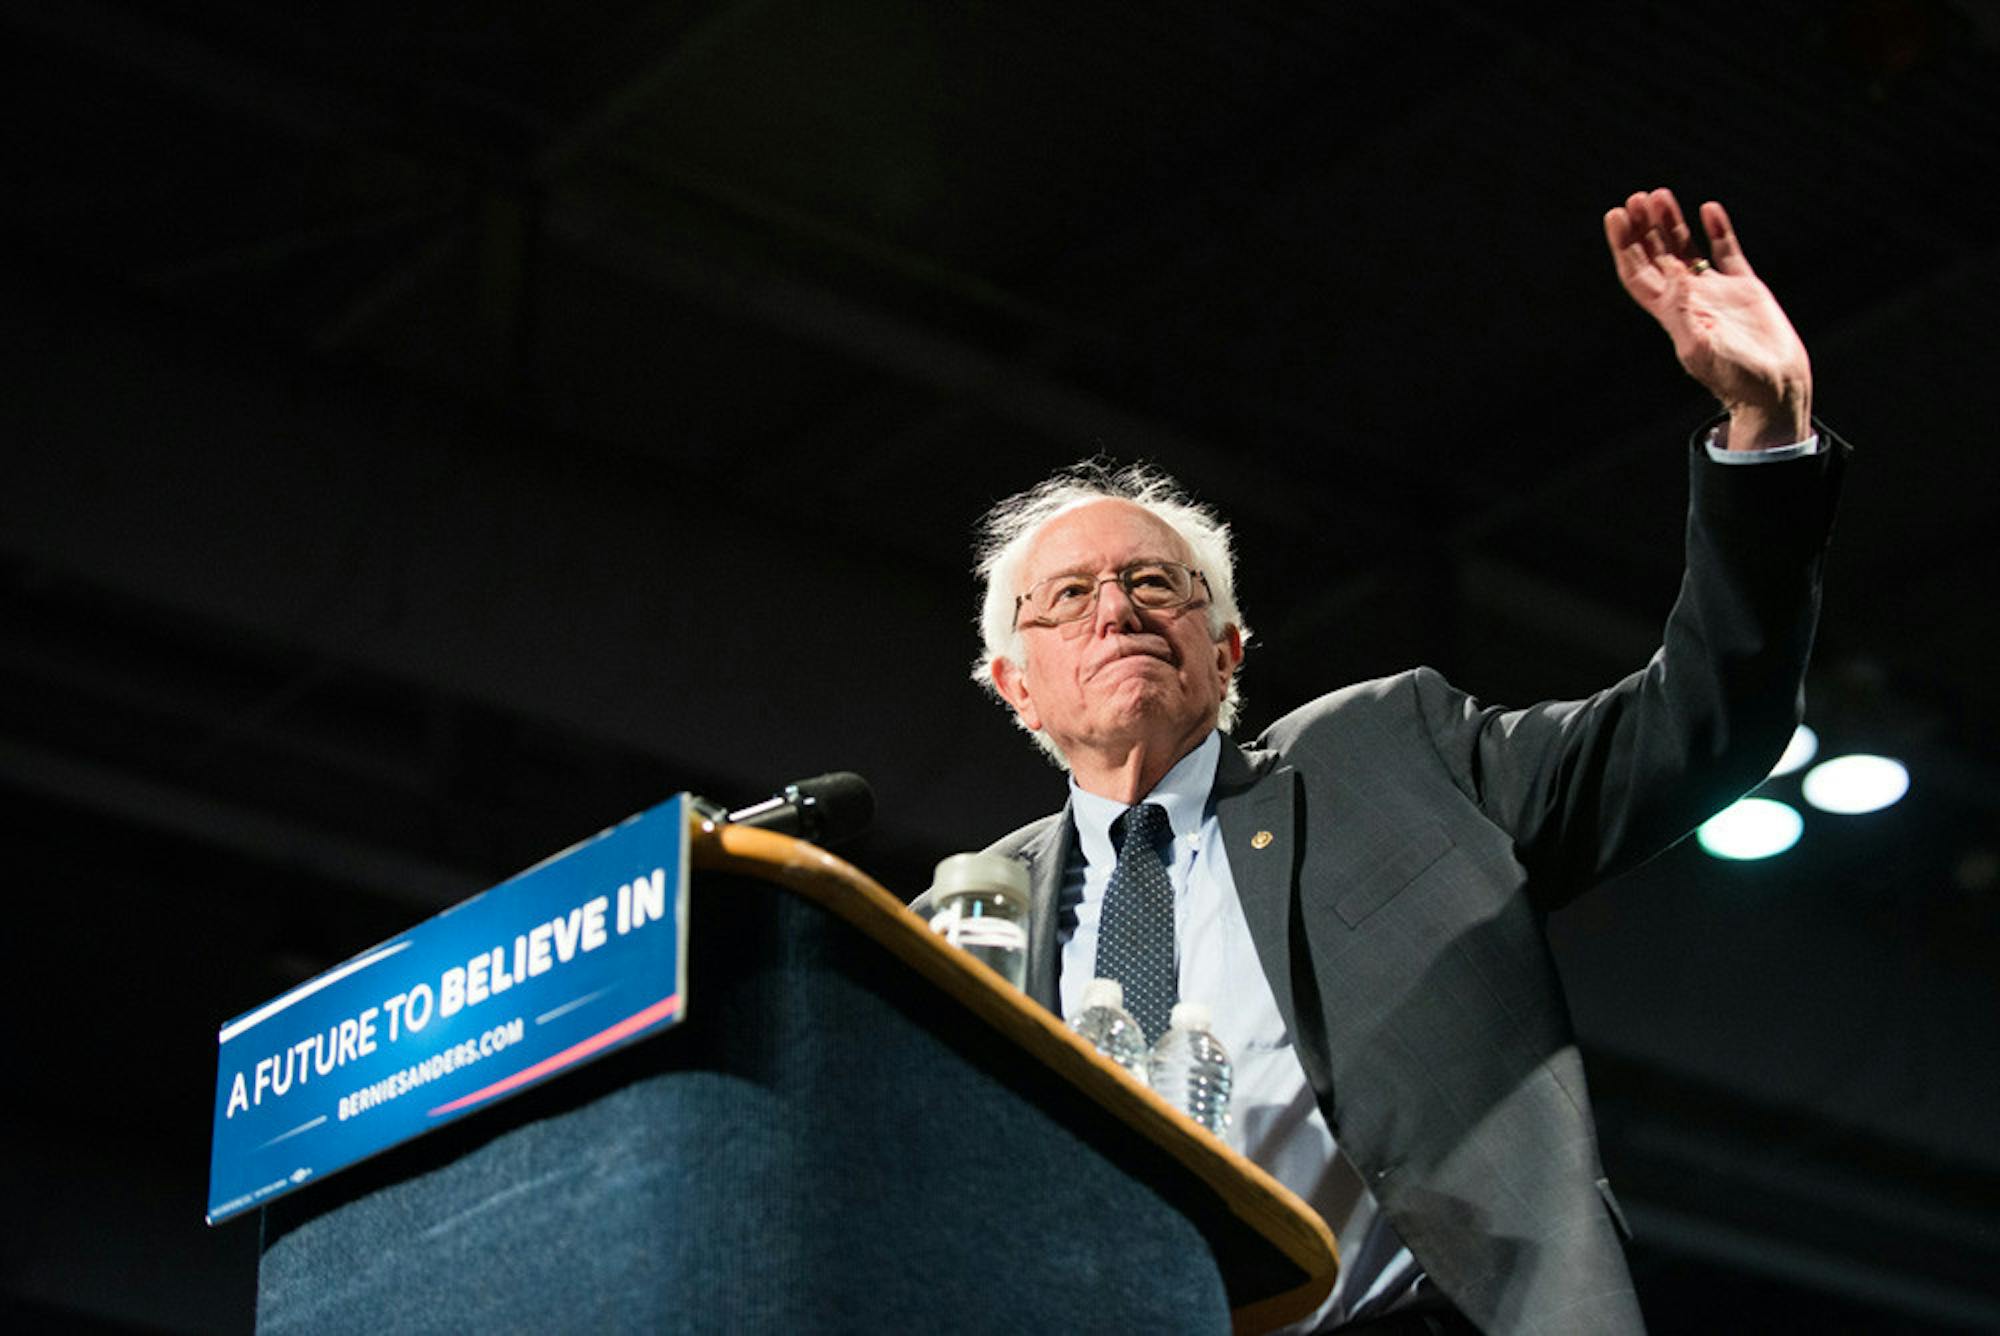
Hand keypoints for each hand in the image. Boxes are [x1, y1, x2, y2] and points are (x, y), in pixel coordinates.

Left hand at [1604, 189, 1812, 449]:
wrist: (1774, 386)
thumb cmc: (1734, 377)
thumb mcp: (1700, 347)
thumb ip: (1683, 311)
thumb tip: (1671, 273)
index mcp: (1670, 313)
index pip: (1638, 273)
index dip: (1625, 246)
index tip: (1617, 217)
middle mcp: (1688, 298)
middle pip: (1657, 256)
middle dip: (1644, 229)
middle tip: (1636, 198)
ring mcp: (1716, 291)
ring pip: (1688, 248)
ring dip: (1673, 223)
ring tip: (1661, 194)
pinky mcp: (1745, 287)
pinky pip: (1727, 252)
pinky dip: (1718, 230)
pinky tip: (1709, 208)